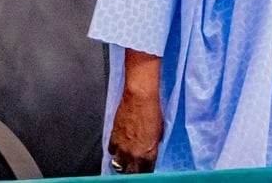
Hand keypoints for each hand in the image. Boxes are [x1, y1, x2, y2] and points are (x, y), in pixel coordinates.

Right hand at [108, 53, 162, 172]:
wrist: (140, 97)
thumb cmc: (153, 111)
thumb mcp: (159, 132)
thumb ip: (153, 145)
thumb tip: (150, 148)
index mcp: (149, 155)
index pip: (146, 173)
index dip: (146, 171)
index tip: (146, 169)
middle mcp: (134, 155)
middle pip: (130, 173)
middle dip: (133, 171)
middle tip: (135, 167)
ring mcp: (122, 148)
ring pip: (118, 165)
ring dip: (122, 163)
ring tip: (125, 159)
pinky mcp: (113, 138)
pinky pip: (111, 151)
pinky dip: (114, 150)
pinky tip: (119, 145)